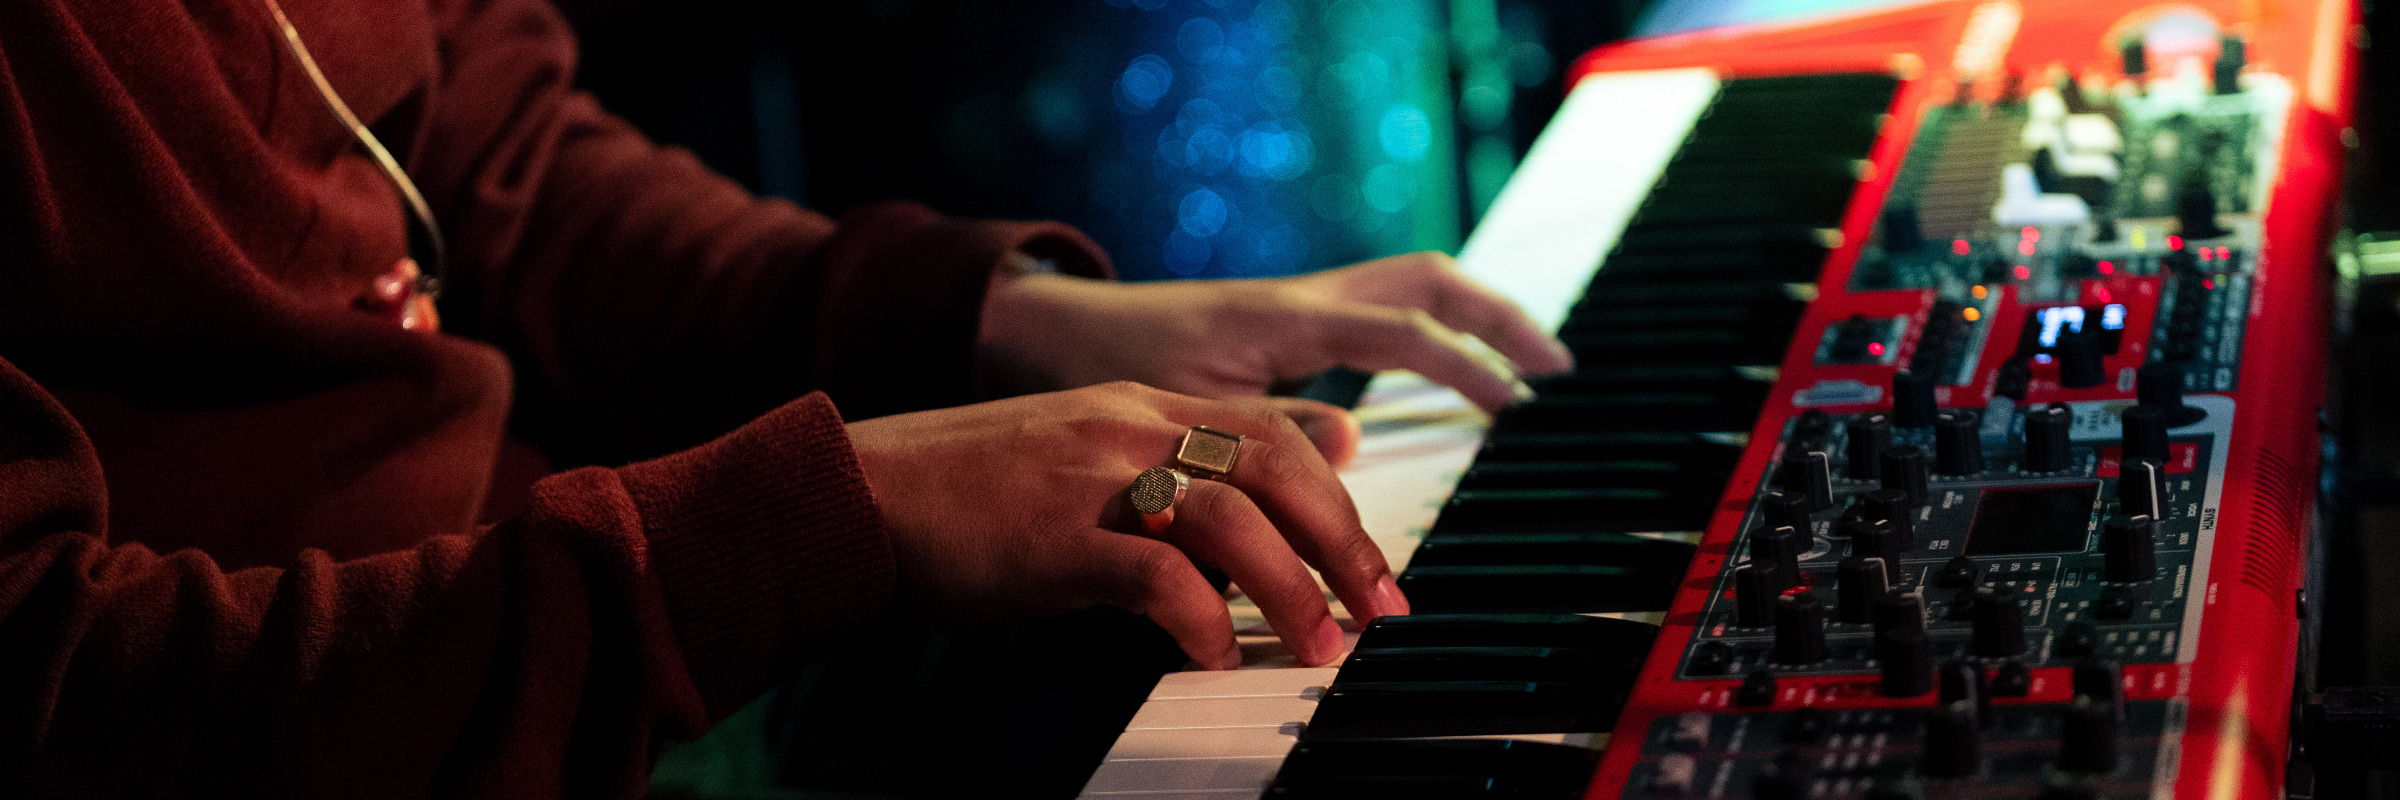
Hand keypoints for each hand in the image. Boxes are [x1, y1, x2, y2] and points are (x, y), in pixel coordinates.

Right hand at [846, 382, 1408, 668]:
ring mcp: (1092, 478)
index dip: (1340, 496)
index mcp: (1139, 405)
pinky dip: (1201, 619)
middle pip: (1275, 466)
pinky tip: (1217, 656)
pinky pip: (1154, 575)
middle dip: (1343, 542)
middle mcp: (1128, 427)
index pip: (1273, 432)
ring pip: (1231, 517)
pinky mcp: (1053, 538)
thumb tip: (1251, 512)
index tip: (1375, 564)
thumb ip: (1166, 472)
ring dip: (1290, 587)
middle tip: (1380, 610)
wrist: (855, 495)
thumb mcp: (1081, 461)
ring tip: (1320, 644)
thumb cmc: (967, 494)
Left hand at [977, 252, 1573, 419]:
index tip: (1515, 408)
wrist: (1051, 331)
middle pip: (1428, 281)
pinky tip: (1449, 368)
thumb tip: (1355, 443)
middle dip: (1498, 317)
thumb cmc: (1110, 369)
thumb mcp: (1187, 411)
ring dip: (1473, 315)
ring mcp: (1299, 302)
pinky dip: (1429, 331)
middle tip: (1553, 367)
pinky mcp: (1288, 320)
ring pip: (1410, 287)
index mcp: (1288, 317)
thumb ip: (1271, 431)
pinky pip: (1380, 311)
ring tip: (1527, 362)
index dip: (1467, 368)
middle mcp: (1303, 297)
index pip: (1404, 332)